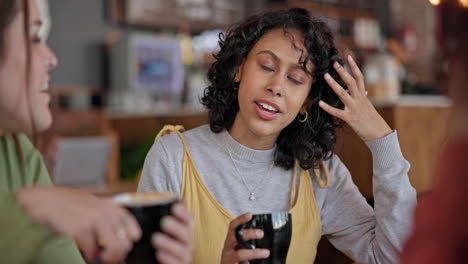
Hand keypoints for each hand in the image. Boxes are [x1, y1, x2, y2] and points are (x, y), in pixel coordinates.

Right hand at [16, 186, 140, 262]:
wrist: (47, 201)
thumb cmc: (72, 206)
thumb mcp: (96, 207)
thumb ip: (109, 221)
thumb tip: (120, 242)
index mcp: (113, 207)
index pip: (134, 230)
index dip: (129, 243)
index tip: (122, 249)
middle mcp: (108, 213)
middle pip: (125, 243)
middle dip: (118, 255)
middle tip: (110, 258)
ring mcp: (96, 220)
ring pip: (114, 248)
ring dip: (107, 258)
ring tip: (99, 257)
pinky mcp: (82, 229)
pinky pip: (92, 251)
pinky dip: (90, 256)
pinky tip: (86, 253)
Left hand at [151, 202, 192, 263]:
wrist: (149, 260)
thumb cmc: (151, 241)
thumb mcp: (151, 227)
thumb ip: (150, 218)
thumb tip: (142, 202)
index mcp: (183, 229)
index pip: (187, 219)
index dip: (183, 213)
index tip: (175, 206)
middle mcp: (186, 242)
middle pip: (186, 234)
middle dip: (176, 227)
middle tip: (164, 221)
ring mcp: (183, 256)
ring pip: (182, 251)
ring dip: (170, 244)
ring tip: (155, 238)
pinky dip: (169, 259)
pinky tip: (158, 254)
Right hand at [221, 213, 269, 263]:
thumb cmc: (238, 260)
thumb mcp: (243, 249)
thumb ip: (250, 243)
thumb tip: (267, 239)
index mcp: (231, 241)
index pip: (233, 227)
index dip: (240, 220)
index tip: (250, 215)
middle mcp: (228, 248)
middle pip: (235, 237)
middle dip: (248, 233)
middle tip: (261, 233)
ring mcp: (228, 259)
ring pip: (240, 254)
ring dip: (254, 253)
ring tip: (266, 253)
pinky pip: (241, 263)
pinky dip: (250, 262)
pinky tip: (255, 261)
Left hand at [319, 55, 391, 140]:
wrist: (379, 133)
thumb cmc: (372, 120)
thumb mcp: (369, 106)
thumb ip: (364, 97)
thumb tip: (365, 90)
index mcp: (363, 96)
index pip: (359, 77)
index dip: (354, 67)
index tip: (348, 57)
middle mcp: (359, 99)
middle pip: (351, 82)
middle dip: (343, 72)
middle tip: (334, 63)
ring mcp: (354, 108)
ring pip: (343, 93)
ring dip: (334, 84)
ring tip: (326, 76)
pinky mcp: (350, 118)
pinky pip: (337, 112)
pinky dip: (328, 107)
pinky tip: (320, 103)